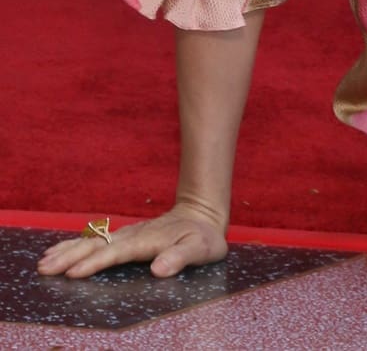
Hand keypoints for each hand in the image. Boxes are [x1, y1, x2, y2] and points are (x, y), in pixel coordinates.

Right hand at [37, 201, 227, 279]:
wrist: (202, 213)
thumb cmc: (202, 237)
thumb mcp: (201, 248)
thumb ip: (181, 257)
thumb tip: (158, 269)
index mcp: (147, 241)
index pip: (117, 253)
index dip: (96, 263)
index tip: (73, 273)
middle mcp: (133, 236)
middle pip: (97, 245)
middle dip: (70, 256)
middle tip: (44, 268)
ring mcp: (127, 235)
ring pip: (93, 242)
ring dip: (68, 251)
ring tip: (43, 262)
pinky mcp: (124, 237)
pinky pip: (96, 241)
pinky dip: (75, 245)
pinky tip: (58, 251)